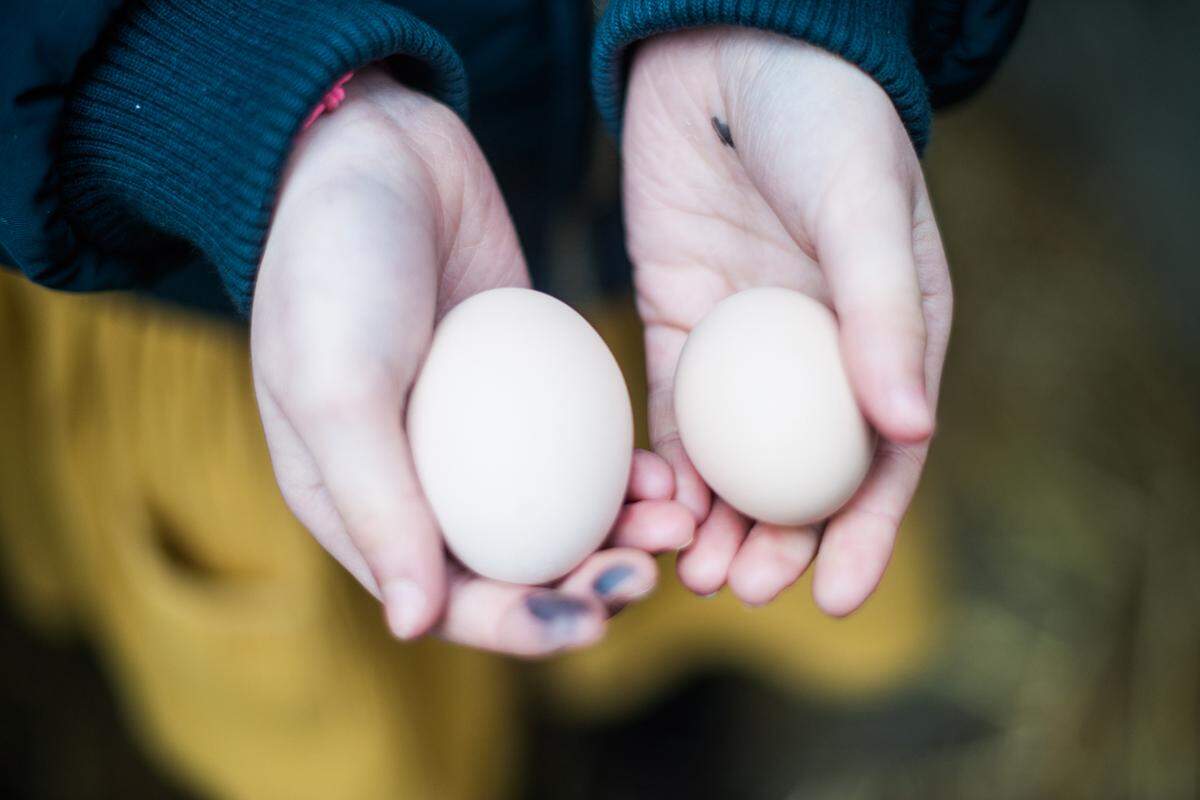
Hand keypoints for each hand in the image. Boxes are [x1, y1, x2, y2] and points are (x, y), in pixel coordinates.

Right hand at [253, 69, 692, 655]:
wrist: (376, 153)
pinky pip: (583, 446)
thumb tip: (416, 624)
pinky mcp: (530, 384)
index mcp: (360, 506)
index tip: (593, 622)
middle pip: (515, 568)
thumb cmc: (331, 271)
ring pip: (560, 514)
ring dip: (619, 533)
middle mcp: (423, 482)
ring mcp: (481, 435)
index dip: (519, 628)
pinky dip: (623, 469)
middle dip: (585, 587)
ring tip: (677, 526)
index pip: (444, 600)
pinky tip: (665, 473)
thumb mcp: (334, 387)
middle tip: (649, 573)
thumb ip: (376, 504)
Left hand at [621, 29, 951, 614]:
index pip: (883, 460)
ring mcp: (742, 347)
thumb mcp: (863, 209)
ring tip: (686, 572)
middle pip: (800, 477)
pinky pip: (669, 411)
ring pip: (731, 459)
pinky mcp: (676, 322)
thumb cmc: (820, 118)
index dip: (864, 537)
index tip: (833, 601)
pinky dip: (663, 464)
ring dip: (713, 522)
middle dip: (777, 546)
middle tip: (738, 591)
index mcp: (887, 338)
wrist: (726, 50)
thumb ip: (883, 314)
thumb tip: (911, 430)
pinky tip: (647, 506)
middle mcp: (814, 356)